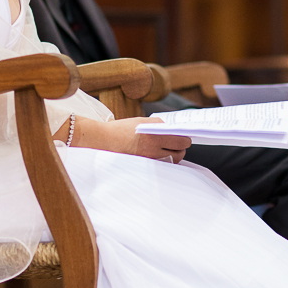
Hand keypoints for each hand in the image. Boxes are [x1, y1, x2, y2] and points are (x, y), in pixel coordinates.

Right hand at [56, 116, 191, 163]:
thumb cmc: (121, 130)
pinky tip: (161, 159)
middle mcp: (155, 141)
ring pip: (175, 158)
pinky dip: (166, 162)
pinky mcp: (146, 164)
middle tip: (179, 144)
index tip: (185, 136)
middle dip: (182, 145)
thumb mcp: (141, 122)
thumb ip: (158, 126)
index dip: (184, 135)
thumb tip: (175, 131)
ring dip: (176, 155)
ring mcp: (151, 155)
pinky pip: (164, 165)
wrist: (103, 140)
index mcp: (154, 127)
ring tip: (171, 152)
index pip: (180, 134)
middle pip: (181, 146)